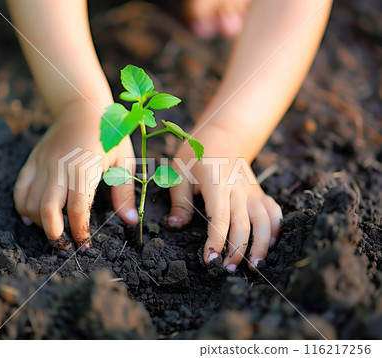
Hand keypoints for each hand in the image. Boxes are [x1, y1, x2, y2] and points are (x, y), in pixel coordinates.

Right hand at [14, 100, 137, 248]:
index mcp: (84, 168)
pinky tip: (32, 218)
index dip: (79, 232)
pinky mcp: (33, 160)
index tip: (85, 245)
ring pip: (30, 202)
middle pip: (47, 210)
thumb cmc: (110, 134)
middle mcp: (59, 168)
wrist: (83, 106)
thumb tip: (131, 221)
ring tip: (54, 231)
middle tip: (66, 246)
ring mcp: (43, 163)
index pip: (76, 210)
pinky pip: (20, 188)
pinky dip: (22, 206)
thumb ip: (124, 192)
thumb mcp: (124, 160)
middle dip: (55, 235)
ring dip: (39, 223)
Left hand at [166, 124, 281, 270]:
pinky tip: (271, 244)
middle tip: (227, 270)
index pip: (219, 219)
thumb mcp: (178, 173)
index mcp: (217, 184)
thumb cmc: (195, 155)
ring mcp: (252, 191)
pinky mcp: (259, 192)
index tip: (210, 260)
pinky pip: (274, 211)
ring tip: (254, 266)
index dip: (216, 242)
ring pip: (265, 221)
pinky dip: (276, 228)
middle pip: (244, 225)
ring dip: (262, 245)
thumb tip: (175, 226)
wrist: (221, 135)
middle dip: (237, 251)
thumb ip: (179, 201)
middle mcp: (239, 189)